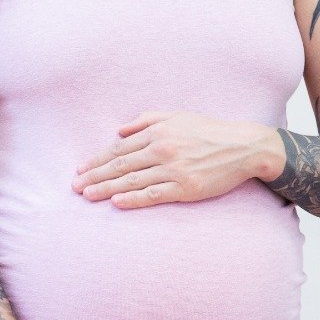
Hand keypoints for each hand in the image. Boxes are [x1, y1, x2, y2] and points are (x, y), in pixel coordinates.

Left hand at [73, 111, 282, 207]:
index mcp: (157, 132)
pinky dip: (134, 199)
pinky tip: (117, 202)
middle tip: (75, 187)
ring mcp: (173, 170)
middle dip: (95, 176)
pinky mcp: (186, 188)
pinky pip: (154, 195)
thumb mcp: (176, 116)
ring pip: (132, 181)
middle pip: (120, 165)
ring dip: (106, 189)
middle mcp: (162, 150)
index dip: (97, 160)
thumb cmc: (208, 130)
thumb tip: (118, 130)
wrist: (243, 147)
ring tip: (87, 196)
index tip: (81, 169)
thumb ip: (146, 120)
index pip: (119, 148)